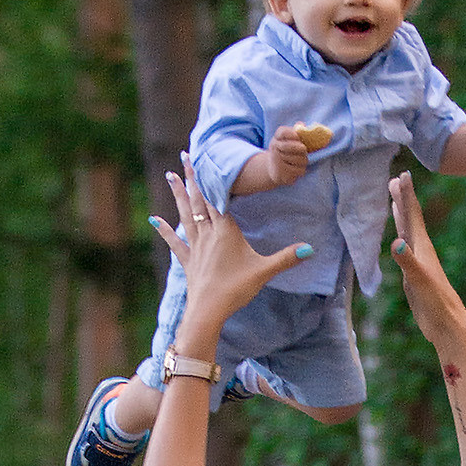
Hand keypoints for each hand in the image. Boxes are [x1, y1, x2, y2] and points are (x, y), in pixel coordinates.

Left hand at [151, 165, 311, 339]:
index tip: (210, 157)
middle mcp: (207, 233)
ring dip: (178, 194)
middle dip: (193, 176)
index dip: (214, 177)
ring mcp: (195, 246)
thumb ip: (286, 258)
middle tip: (185, 155)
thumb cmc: (235, 289)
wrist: (208, 310)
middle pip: (199, 199)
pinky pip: (174, 241)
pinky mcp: (187, 260)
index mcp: (225, 230)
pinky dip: (164, 229)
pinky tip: (154, 219)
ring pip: (185, 214)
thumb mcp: (264, 271)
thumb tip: (310, 248)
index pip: (219, 197)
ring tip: (171, 174)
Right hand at [266, 124, 318, 184]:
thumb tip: (301, 124)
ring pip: (300, 160)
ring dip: (304, 161)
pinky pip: (299, 171)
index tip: (297, 137)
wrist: (273, 169)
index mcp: (276, 138)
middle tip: (304, 151)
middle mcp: (274, 149)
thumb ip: (296, 131)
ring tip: (300, 161)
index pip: (284, 132)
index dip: (293, 134)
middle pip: (295, 147)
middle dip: (303, 150)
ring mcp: (276, 162)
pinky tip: (296, 169)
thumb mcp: (288, 139)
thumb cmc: (285, 151)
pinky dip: (301, 170)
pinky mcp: (281, 174)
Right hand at [388, 173, 465, 352]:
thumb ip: (408, 261)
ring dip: (400, 215)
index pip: (412, 215)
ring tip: (394, 199)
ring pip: (407, 231)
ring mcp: (417, 262)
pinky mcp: (413, 274)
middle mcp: (421, 250)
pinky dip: (399, 236)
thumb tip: (396, 241)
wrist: (448, 325)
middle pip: (409, 218)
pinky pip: (404, 248)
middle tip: (394, 179)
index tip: (402, 173)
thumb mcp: (420, 281)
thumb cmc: (436, 304)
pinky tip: (397, 237)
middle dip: (402, 198)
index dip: (406, 195)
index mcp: (422, 247)